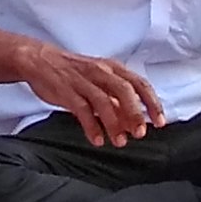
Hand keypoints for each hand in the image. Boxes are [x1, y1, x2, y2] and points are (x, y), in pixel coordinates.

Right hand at [16, 41, 163, 146]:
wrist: (39, 60)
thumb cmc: (73, 72)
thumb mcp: (99, 81)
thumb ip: (116, 101)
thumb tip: (134, 122)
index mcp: (112, 68)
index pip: (139, 83)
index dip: (152, 103)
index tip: (160, 121)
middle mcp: (100, 72)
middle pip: (124, 90)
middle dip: (135, 112)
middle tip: (140, 133)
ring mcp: (83, 80)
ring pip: (103, 100)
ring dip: (114, 123)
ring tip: (119, 141)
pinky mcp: (66, 90)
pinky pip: (81, 109)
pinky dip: (91, 125)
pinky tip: (97, 139)